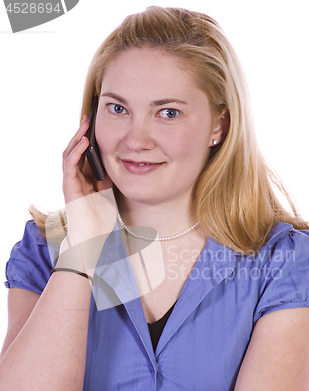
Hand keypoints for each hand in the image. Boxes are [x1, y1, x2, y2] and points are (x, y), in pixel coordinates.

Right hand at [57, 117, 116, 271]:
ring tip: (86, 124)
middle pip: (75, 150)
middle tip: (89, 117)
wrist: (93, 237)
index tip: (97, 124)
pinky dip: (76, 152)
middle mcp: (75, 178)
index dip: (89, 138)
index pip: (84, 153)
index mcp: (84, 178)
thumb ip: (109, 178)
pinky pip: (69, 164)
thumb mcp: (109, 192)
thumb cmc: (101, 219)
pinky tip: (84, 142)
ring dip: (77, 138)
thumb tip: (120, 162)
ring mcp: (71, 181)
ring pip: (69, 153)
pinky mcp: (69, 187)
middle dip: (82, 133)